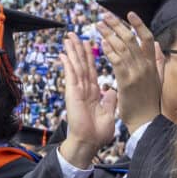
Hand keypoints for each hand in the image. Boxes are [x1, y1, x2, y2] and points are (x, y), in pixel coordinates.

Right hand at [59, 36, 118, 168]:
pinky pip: (71, 75)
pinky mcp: (72, 93)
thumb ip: (109, 101)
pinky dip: (68, 64)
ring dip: (72, 51)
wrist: (90, 143)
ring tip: (69, 38)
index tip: (89, 43)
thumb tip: (112, 90)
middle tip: (75, 34)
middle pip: (82, 64)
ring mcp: (77, 90)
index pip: (92, 70)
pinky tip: (64, 54)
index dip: (90, 56)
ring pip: (76, 66)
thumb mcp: (109, 114)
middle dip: (79, 49)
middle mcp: (84, 89)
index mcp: (93, 93)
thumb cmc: (98, 133)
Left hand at [98, 11, 162, 127]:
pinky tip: (101, 43)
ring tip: (98, 25)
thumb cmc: (149, 103)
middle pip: (131, 38)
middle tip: (105, 16)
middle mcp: (145, 65)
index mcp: (152, 64)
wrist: (146, 122)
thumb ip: (157, 61)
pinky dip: (109, 51)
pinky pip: (117, 61)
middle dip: (117, 25)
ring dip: (109, 34)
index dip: (138, 24)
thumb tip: (157, 45)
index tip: (129, 13)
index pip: (147, 37)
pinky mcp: (127, 81)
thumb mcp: (158, 79)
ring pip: (122, 47)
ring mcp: (137, 72)